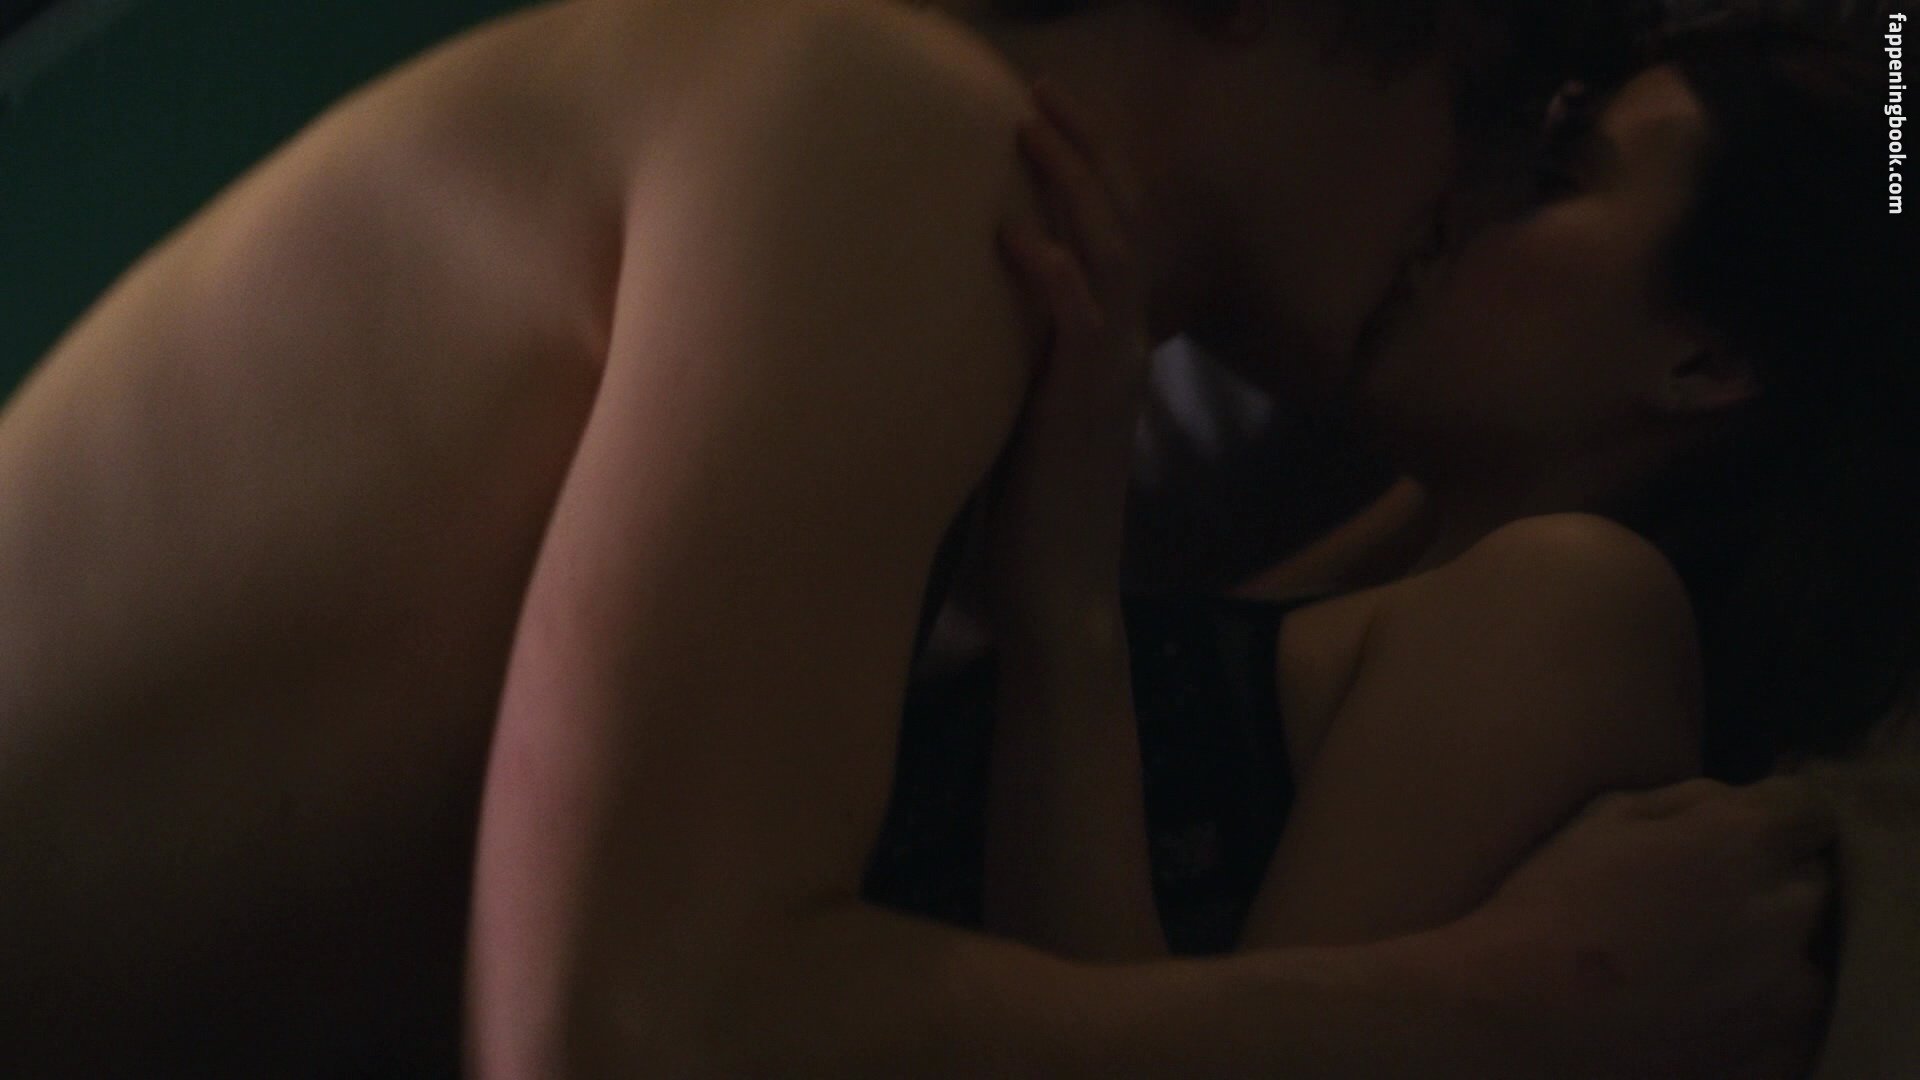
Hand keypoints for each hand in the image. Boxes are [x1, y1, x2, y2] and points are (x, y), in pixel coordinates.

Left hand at [988, 81, 1151, 625]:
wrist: (1058, 598)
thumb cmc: (1024, 518)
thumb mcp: (1012, 419)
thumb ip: (1003, 362)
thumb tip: (947, 315)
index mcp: (1104, 352)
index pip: (1109, 239)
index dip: (1085, 173)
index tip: (1043, 116)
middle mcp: (1119, 354)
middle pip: (1118, 225)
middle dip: (1082, 153)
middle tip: (1040, 90)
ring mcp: (1109, 381)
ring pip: (1109, 258)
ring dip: (1072, 188)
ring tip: (1031, 126)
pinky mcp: (1085, 414)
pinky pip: (1080, 328)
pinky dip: (1053, 276)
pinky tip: (1016, 233)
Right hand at [1462, 777, 1837, 1078]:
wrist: (1516, 1015)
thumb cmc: (1549, 901)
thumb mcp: (1602, 815)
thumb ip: (1688, 799)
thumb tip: (1733, 801)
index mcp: (1742, 843)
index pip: (1808, 809)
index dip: (1771, 813)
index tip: (1735, 829)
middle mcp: (1783, 913)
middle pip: (1810, 880)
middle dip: (1768, 879)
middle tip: (1699, 897)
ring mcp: (1785, 993)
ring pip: (1803, 954)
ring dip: (1767, 948)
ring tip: (1694, 959)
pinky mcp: (1774, 1052)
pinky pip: (1787, 1017)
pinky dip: (1754, 1007)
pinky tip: (1691, 1002)